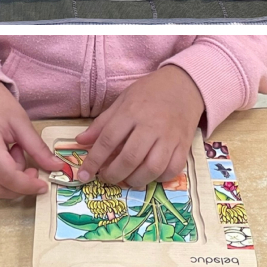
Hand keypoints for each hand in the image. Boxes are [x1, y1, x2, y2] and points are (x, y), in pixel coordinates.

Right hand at [0, 80, 64, 198]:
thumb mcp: (21, 122)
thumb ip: (38, 148)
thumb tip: (56, 166)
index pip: (8, 177)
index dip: (28, 186)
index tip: (44, 185)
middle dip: (21, 187)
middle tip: (33, 169)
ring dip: (12, 180)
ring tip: (18, 153)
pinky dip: (3, 175)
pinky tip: (8, 155)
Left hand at [74, 66, 205, 188]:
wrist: (186, 85)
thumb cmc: (150, 92)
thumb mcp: (123, 100)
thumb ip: (102, 123)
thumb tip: (80, 142)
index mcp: (132, 112)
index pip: (108, 140)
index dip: (94, 161)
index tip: (84, 174)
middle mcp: (151, 126)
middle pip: (130, 158)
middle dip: (113, 175)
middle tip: (106, 177)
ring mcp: (170, 137)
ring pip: (152, 168)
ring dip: (135, 180)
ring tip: (126, 179)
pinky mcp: (185, 145)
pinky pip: (173, 169)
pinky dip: (159, 178)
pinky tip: (149, 175)